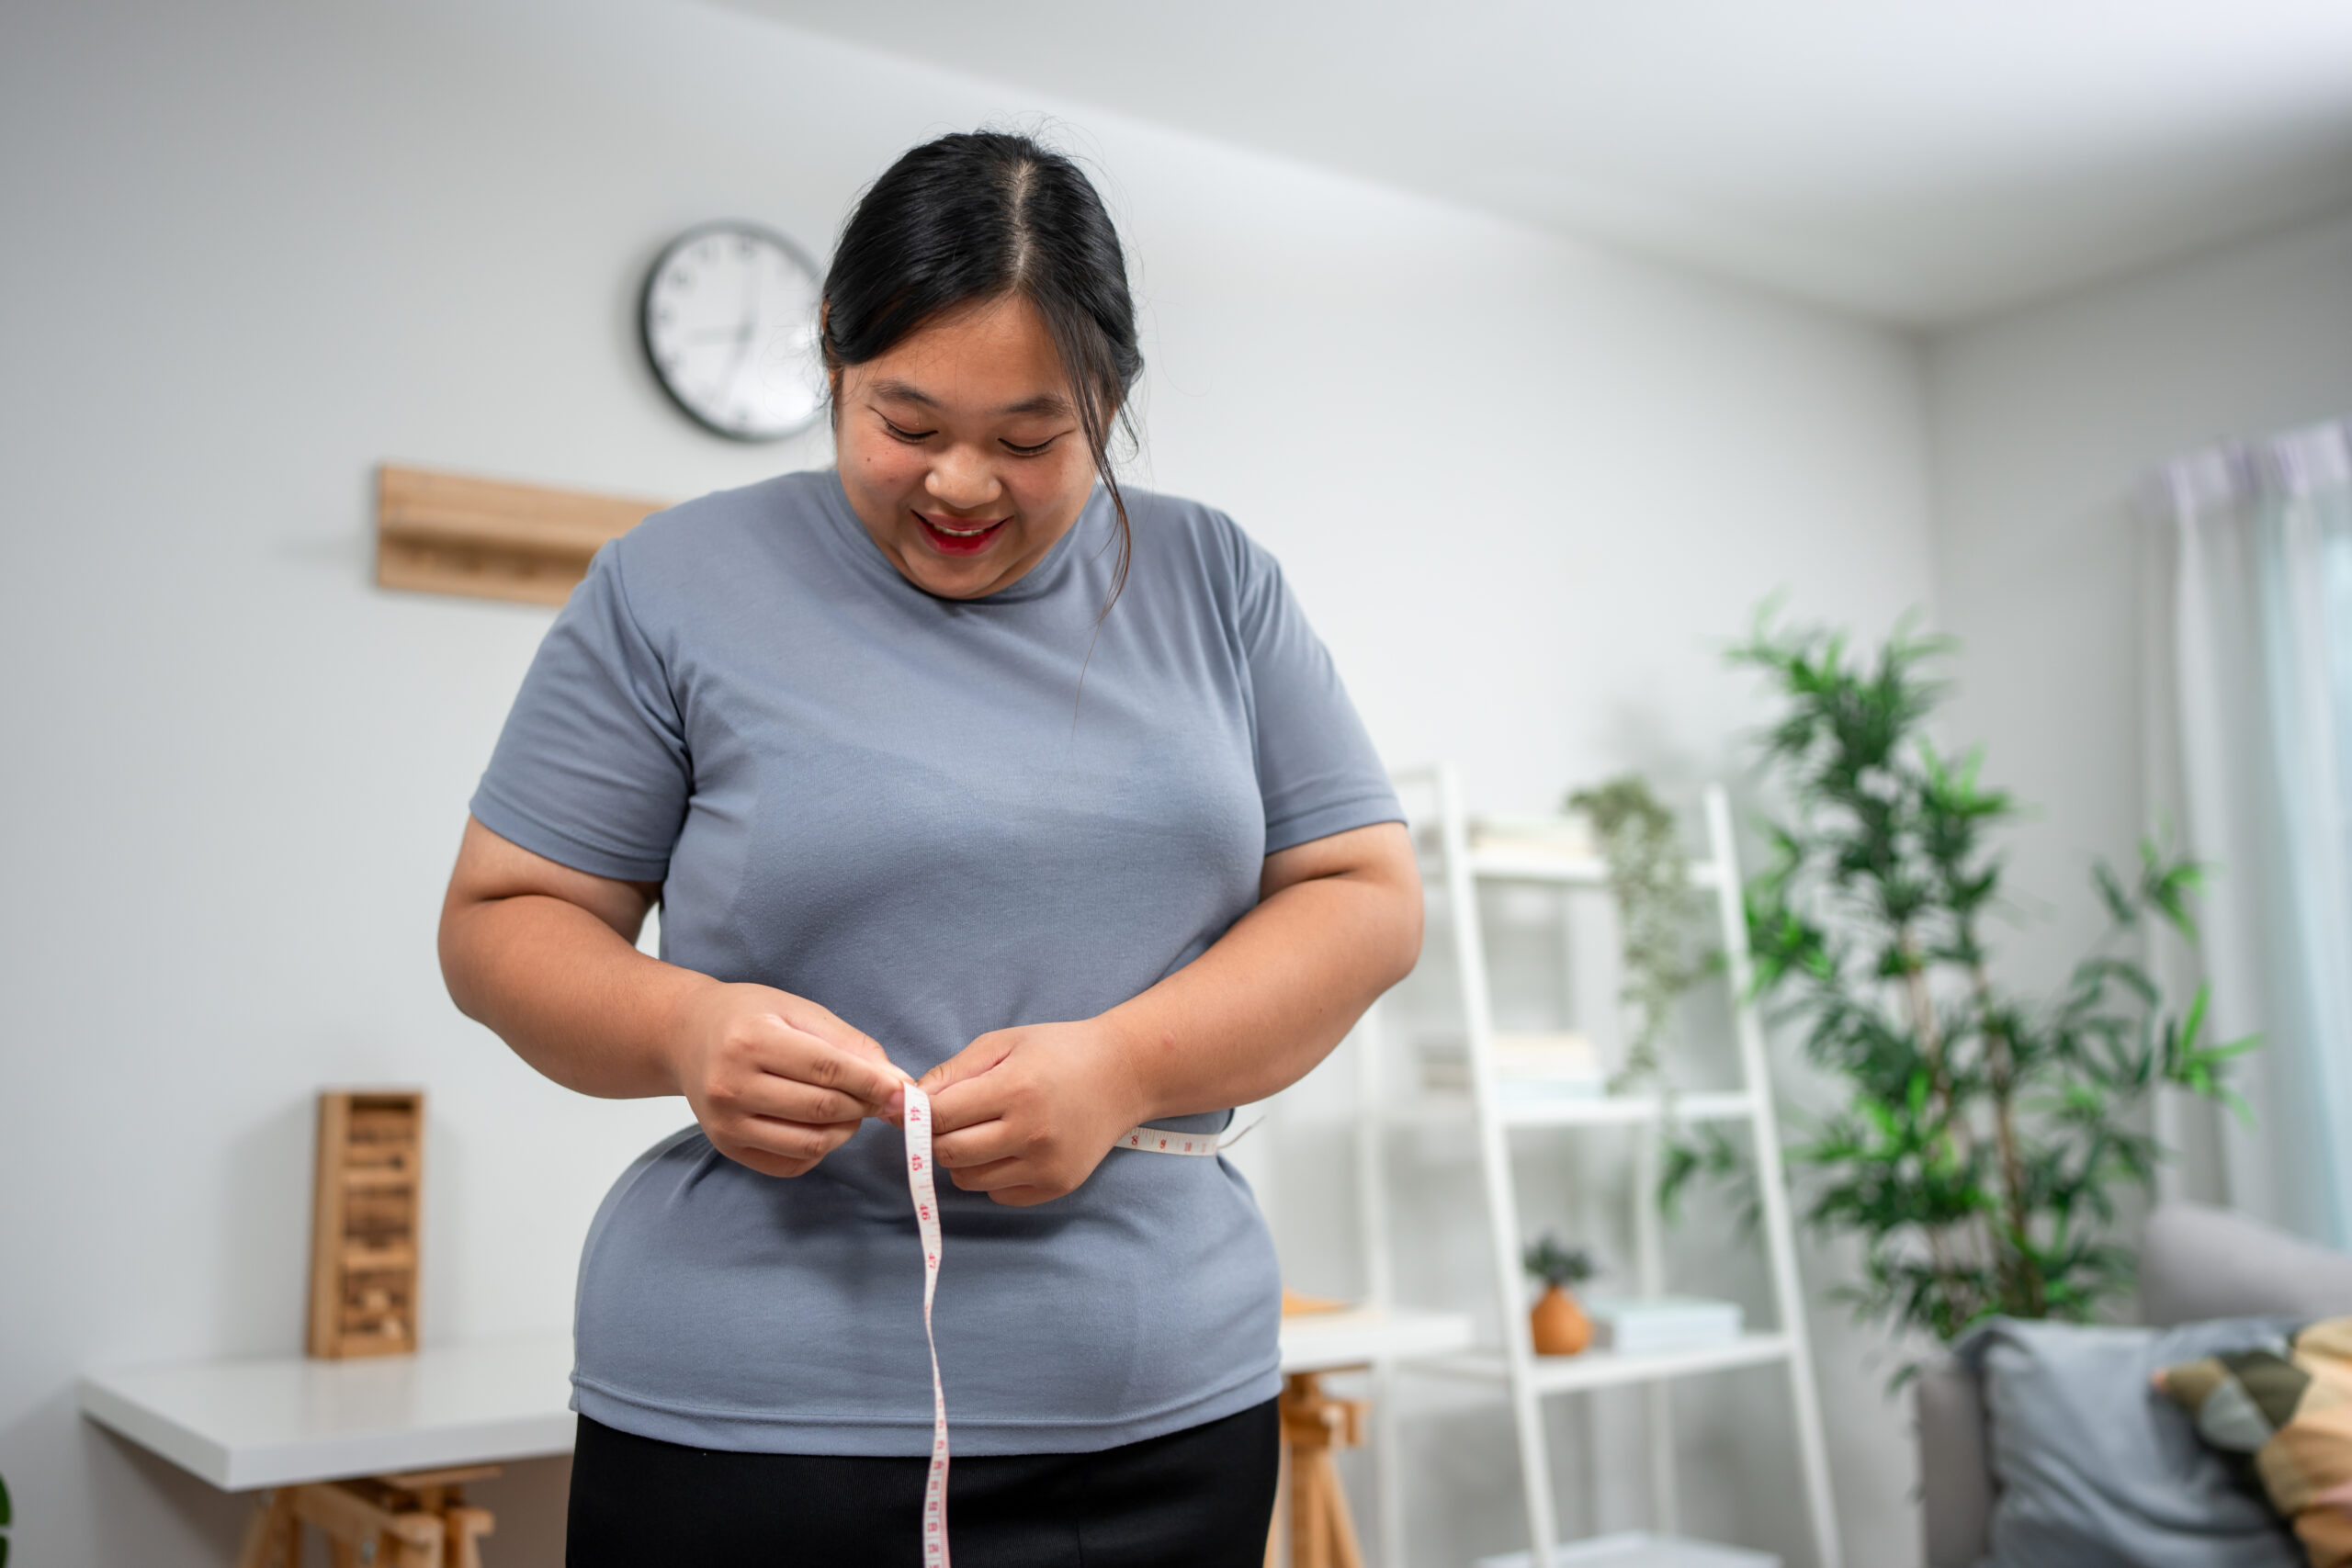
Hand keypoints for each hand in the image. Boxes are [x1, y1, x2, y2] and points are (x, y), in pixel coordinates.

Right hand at [668, 982, 906, 1177]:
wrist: (686, 1035)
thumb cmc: (747, 1017)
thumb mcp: (798, 1011)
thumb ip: (849, 1045)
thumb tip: (896, 1082)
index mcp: (750, 1040)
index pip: (827, 1070)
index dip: (872, 1083)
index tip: (903, 1091)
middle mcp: (731, 1085)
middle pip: (822, 1109)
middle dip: (864, 1105)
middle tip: (880, 1097)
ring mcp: (724, 1123)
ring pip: (810, 1142)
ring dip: (846, 1129)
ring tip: (849, 1107)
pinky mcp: (726, 1147)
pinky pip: (791, 1163)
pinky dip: (819, 1148)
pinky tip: (819, 1124)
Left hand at [920, 1020, 1150, 1206]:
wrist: (1123, 1074)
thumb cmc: (1058, 1051)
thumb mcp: (1003, 1043)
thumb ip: (952, 1072)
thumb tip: (907, 1104)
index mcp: (1016, 1088)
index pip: (941, 1116)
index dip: (918, 1115)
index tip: (913, 1110)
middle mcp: (1032, 1131)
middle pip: (949, 1153)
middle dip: (937, 1137)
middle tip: (951, 1119)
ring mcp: (1047, 1164)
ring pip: (968, 1180)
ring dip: (963, 1159)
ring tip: (985, 1131)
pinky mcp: (1058, 1185)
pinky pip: (998, 1194)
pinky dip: (992, 1175)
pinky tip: (1011, 1148)